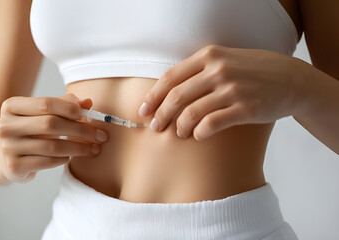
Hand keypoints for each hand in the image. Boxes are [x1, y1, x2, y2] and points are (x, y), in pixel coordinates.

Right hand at [0, 93, 108, 182]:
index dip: (70, 108)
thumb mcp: (43, 113)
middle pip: (50, 124)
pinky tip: (71, 156)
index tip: (90, 114)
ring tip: (95, 149)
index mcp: (11, 106)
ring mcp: (8, 148)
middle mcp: (5, 126)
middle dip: (80, 130)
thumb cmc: (31, 130)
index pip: (46, 103)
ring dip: (79, 148)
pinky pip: (47, 162)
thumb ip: (65, 105)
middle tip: (101, 136)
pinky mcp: (14, 167)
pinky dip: (64, 159)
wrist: (5, 156)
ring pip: (52, 146)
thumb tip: (88, 103)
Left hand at [138, 44, 302, 139]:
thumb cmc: (253, 72)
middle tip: (156, 127)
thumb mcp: (226, 60)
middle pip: (177, 96)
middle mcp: (219, 70)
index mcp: (210, 56)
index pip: (171, 77)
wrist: (292, 80)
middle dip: (161, 115)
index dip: (153, 96)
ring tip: (179, 133)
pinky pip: (212, 124)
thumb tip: (167, 92)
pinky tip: (198, 136)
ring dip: (179, 127)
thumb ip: (199, 70)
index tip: (144, 110)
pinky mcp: (245, 108)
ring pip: (192, 113)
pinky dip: (199, 133)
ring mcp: (233, 89)